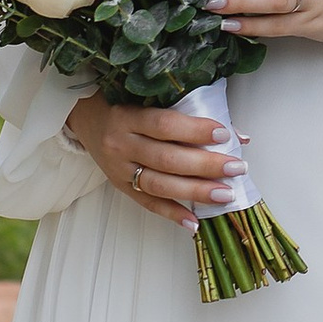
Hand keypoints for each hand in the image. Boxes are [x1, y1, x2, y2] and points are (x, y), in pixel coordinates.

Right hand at [66, 94, 245, 225]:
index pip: (165, 125)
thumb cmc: (123, 103)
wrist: (84, 117)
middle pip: (166, 158)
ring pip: (159, 184)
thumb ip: (187, 113)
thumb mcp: (148, 99)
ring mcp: (119, 169)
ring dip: (196, 191)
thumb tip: (238, 135)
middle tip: (237, 167)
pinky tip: (194, 222)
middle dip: (205, 165)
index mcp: (128, 116)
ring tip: (226, 194)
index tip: (224, 135)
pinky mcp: (119, 187)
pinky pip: (147, 203)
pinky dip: (172, 213)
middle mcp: (121, 144)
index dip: (195, 130)